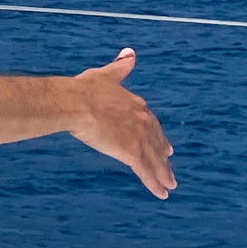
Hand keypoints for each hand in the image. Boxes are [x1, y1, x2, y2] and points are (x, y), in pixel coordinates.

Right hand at [68, 49, 175, 198]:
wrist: (76, 103)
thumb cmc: (84, 89)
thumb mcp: (104, 75)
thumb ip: (119, 67)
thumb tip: (130, 53)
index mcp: (135, 105)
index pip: (150, 122)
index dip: (156, 132)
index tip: (162, 140)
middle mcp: (143, 122)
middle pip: (156, 142)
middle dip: (163, 154)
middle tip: (168, 161)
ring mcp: (139, 138)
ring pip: (155, 160)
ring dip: (164, 173)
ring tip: (170, 185)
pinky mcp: (131, 153)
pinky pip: (146, 172)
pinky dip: (154, 184)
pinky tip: (162, 194)